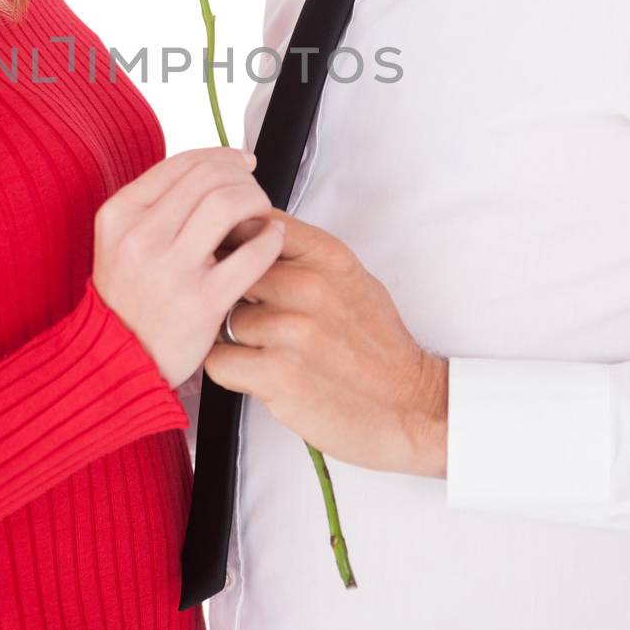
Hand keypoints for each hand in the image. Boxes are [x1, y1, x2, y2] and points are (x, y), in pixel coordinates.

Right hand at [93, 147, 285, 389]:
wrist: (117, 361)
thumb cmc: (129, 298)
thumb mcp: (121, 240)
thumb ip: (157, 203)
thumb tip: (216, 167)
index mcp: (120, 214)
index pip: (183, 163)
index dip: (222, 156)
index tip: (242, 163)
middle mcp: (141, 237)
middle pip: (210, 178)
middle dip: (243, 178)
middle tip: (254, 193)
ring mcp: (170, 270)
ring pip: (229, 204)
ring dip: (257, 201)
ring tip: (261, 216)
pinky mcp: (201, 302)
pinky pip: (251, 254)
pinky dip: (271, 239)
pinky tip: (273, 239)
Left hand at [204, 210, 447, 476]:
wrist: (411, 406)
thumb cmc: (376, 346)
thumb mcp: (350, 278)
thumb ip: (301, 254)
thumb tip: (247, 234)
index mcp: (328, 255)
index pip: (253, 223)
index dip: (233, 244)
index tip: (231, 261)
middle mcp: (310, 286)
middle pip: (230, 270)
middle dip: (233, 295)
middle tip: (256, 319)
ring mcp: (293, 329)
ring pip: (225, 319)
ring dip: (237, 339)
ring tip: (271, 354)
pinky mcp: (277, 373)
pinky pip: (218, 361)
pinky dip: (231, 370)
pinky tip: (260, 375)